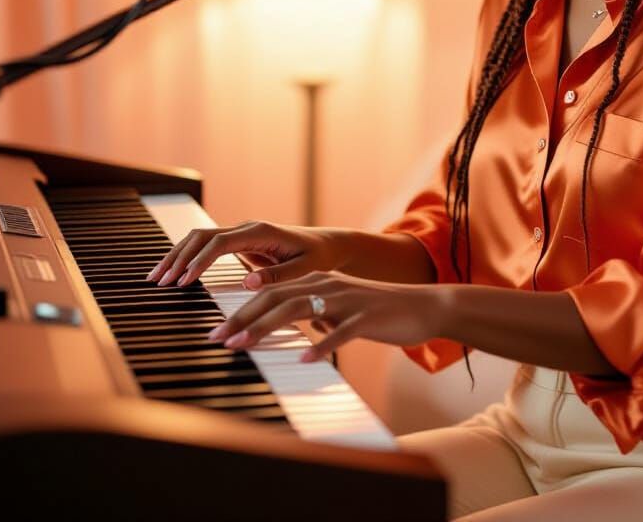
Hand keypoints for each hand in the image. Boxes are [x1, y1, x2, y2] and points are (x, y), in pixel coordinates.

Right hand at [146, 220, 341, 288]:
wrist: (327, 245)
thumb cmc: (318, 257)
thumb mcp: (304, 269)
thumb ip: (278, 276)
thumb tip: (247, 282)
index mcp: (261, 232)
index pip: (220, 243)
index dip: (199, 261)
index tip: (183, 281)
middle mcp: (247, 228)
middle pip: (202, 236)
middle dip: (178, 257)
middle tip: (159, 281)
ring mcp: (241, 233)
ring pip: (200, 238)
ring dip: (178, 255)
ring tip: (157, 277)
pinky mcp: (239, 242)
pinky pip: (207, 245)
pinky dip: (188, 256)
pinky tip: (174, 271)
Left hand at [205, 271, 448, 362]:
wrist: (423, 307)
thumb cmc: (380, 312)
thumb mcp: (342, 309)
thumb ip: (317, 313)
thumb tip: (291, 324)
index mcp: (320, 282)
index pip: (272, 293)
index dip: (243, 310)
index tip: (218, 331)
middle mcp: (328, 285)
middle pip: (278, 298)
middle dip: (244, 318)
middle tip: (218, 338)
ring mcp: (348, 299)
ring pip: (300, 309)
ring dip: (268, 327)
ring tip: (245, 344)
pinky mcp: (367, 317)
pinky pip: (341, 332)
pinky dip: (322, 344)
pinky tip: (306, 360)